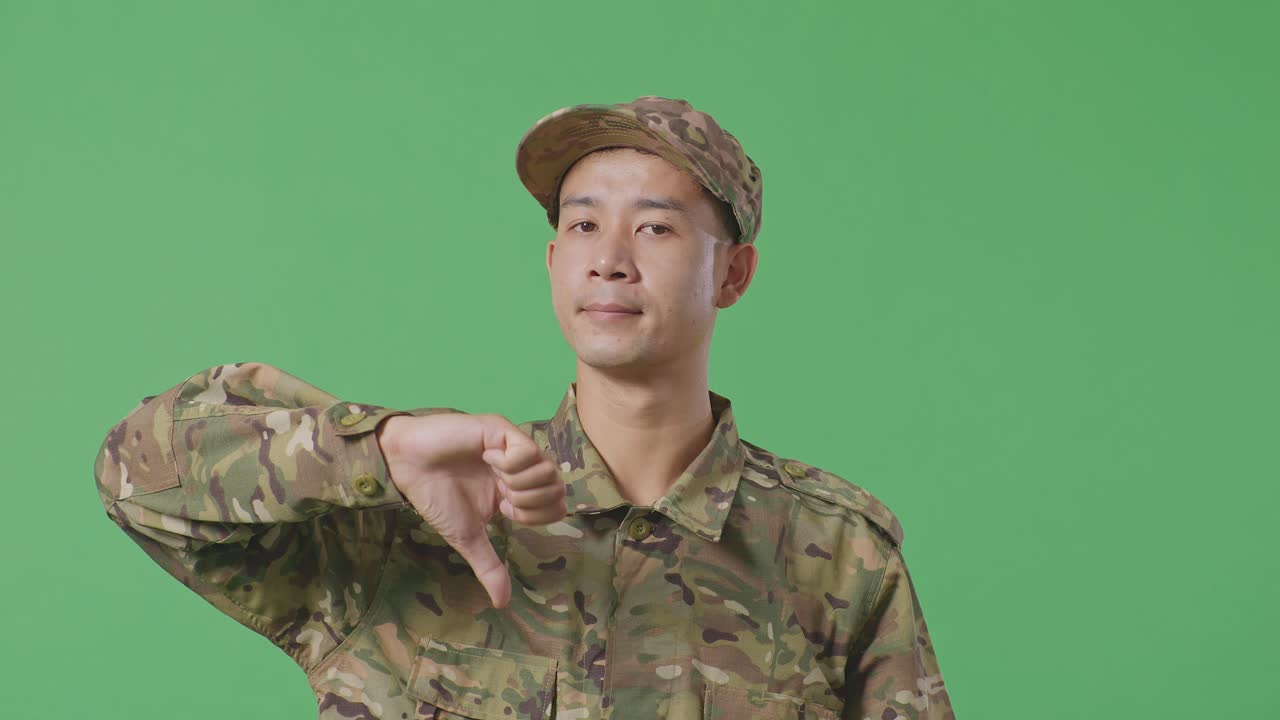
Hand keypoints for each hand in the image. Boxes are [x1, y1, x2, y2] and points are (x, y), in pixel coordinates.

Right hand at [375, 413, 564, 608]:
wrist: (407, 467)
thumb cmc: (436, 497)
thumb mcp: (468, 538)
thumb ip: (490, 566)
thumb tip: (502, 604)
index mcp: (517, 490)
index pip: (556, 505)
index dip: (536, 515)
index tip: (506, 511)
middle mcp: (521, 468)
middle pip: (558, 488)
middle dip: (530, 501)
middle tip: (503, 496)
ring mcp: (513, 447)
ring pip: (547, 470)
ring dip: (519, 482)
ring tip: (493, 476)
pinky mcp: (501, 430)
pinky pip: (527, 450)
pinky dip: (509, 463)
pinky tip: (486, 458)